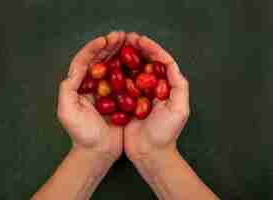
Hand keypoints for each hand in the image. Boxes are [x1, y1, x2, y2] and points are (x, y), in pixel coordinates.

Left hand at [57, 31, 125, 161]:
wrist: (98, 151)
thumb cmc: (82, 134)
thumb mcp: (67, 112)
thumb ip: (68, 89)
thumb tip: (75, 70)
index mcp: (79, 85)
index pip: (84, 61)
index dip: (93, 48)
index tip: (104, 40)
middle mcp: (93, 84)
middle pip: (100, 60)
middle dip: (109, 46)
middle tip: (121, 35)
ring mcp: (107, 90)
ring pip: (114, 66)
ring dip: (120, 53)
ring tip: (129, 41)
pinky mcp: (120, 97)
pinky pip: (126, 79)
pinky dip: (131, 68)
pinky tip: (137, 60)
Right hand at [124, 33, 189, 160]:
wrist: (149, 152)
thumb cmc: (165, 133)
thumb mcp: (179, 109)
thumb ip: (178, 86)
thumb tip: (170, 64)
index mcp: (166, 87)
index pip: (161, 62)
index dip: (152, 49)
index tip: (140, 40)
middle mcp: (153, 88)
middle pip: (146, 63)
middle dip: (137, 49)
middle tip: (126, 38)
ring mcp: (139, 94)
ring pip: (133, 70)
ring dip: (126, 57)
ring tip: (117, 46)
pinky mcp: (126, 101)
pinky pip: (121, 83)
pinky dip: (116, 73)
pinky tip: (109, 64)